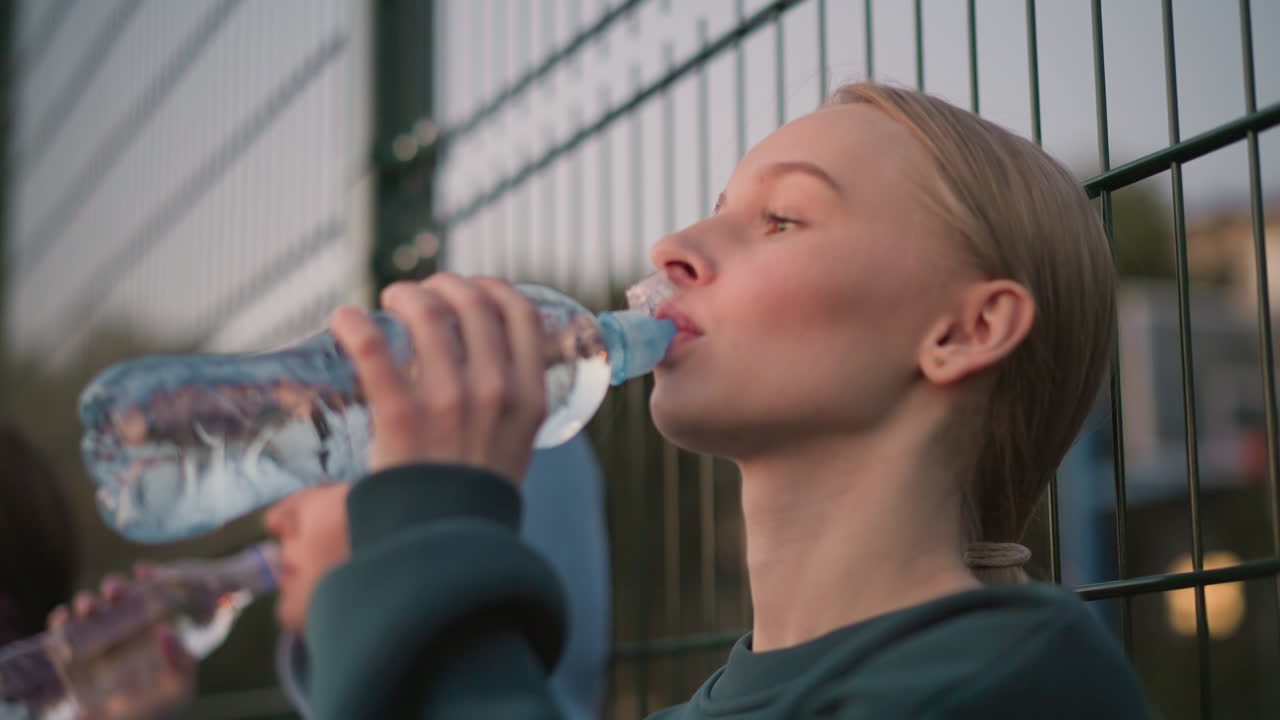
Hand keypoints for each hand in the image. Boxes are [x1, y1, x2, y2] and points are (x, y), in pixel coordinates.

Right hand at [47, 566, 195, 719]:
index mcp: (152, 633)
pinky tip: (63, 616)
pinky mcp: (73, 658)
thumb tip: (166, 632)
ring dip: (87, 603)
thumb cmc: (157, 709)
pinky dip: (60, 623)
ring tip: (86, 604)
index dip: (148, 580)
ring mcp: (98, 644)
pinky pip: (64, 635)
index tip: (144, 570)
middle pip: (119, 601)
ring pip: (92, 614)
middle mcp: (125, 633)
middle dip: (115, 589)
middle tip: (113, 587)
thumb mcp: (177, 688)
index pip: (151, 598)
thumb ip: (179, 662)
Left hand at [329, 274, 548, 484]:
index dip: (492, 287)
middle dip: (444, 284)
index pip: (519, 313)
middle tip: (420, 293)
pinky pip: (373, 349)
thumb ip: (509, 402)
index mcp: (529, 396)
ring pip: (426, 313)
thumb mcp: (515, 444)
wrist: (443, 547)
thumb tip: (485, 359)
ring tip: (388, 300)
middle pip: (472, 303)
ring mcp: (448, 401)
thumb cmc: (474, 496)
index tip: (471, 288)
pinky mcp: (401, 416)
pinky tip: (343, 319)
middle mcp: (495, 390)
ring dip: (404, 295)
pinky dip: (354, 324)